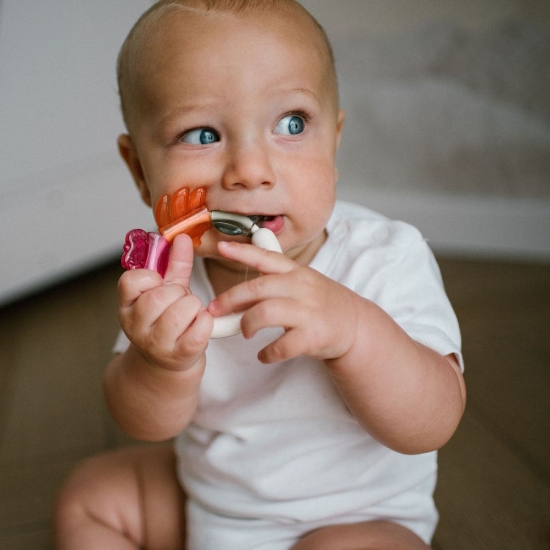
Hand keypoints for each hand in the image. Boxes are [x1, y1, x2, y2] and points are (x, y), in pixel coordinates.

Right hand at [118, 233, 212, 370]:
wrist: (169, 362)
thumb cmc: (167, 321)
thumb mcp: (166, 290)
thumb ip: (174, 263)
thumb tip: (182, 237)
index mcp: (127, 306)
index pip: (131, 281)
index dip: (151, 278)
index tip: (159, 284)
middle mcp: (136, 326)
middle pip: (161, 296)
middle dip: (180, 293)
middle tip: (181, 301)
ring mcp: (156, 344)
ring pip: (182, 310)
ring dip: (194, 307)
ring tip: (190, 313)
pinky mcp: (179, 355)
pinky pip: (200, 328)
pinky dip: (206, 321)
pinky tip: (200, 324)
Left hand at [208, 241, 358, 362]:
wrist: (355, 325)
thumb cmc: (320, 303)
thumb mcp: (302, 281)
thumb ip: (273, 279)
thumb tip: (237, 287)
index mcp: (296, 272)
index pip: (266, 257)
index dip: (243, 252)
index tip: (221, 246)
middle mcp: (301, 288)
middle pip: (257, 288)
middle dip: (230, 299)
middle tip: (215, 310)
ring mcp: (308, 312)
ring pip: (264, 314)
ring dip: (246, 324)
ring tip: (245, 332)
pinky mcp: (313, 337)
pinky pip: (281, 346)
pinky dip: (267, 353)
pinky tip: (264, 355)